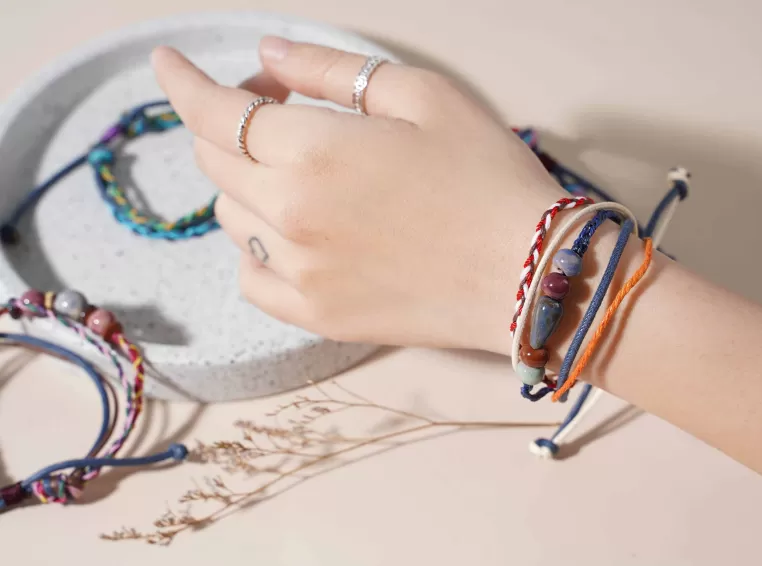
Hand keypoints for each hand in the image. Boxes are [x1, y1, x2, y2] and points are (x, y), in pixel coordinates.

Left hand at [151, 38, 565, 352]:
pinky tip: (293, 234)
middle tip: (279, 107)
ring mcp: (300, 274)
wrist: (530, 275)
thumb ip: (333, 69)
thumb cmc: (487, 177)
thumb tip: (268, 54)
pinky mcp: (316, 316)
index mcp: (314, 152)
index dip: (183, 81)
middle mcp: (291, 216)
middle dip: (230, 122)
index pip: (215, 112)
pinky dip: (257, 246)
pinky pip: (252, 277)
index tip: (168, 63)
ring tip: (301, 171)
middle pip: (217, 160)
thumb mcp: (423, 96)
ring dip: (247, 182)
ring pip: (231, 216)